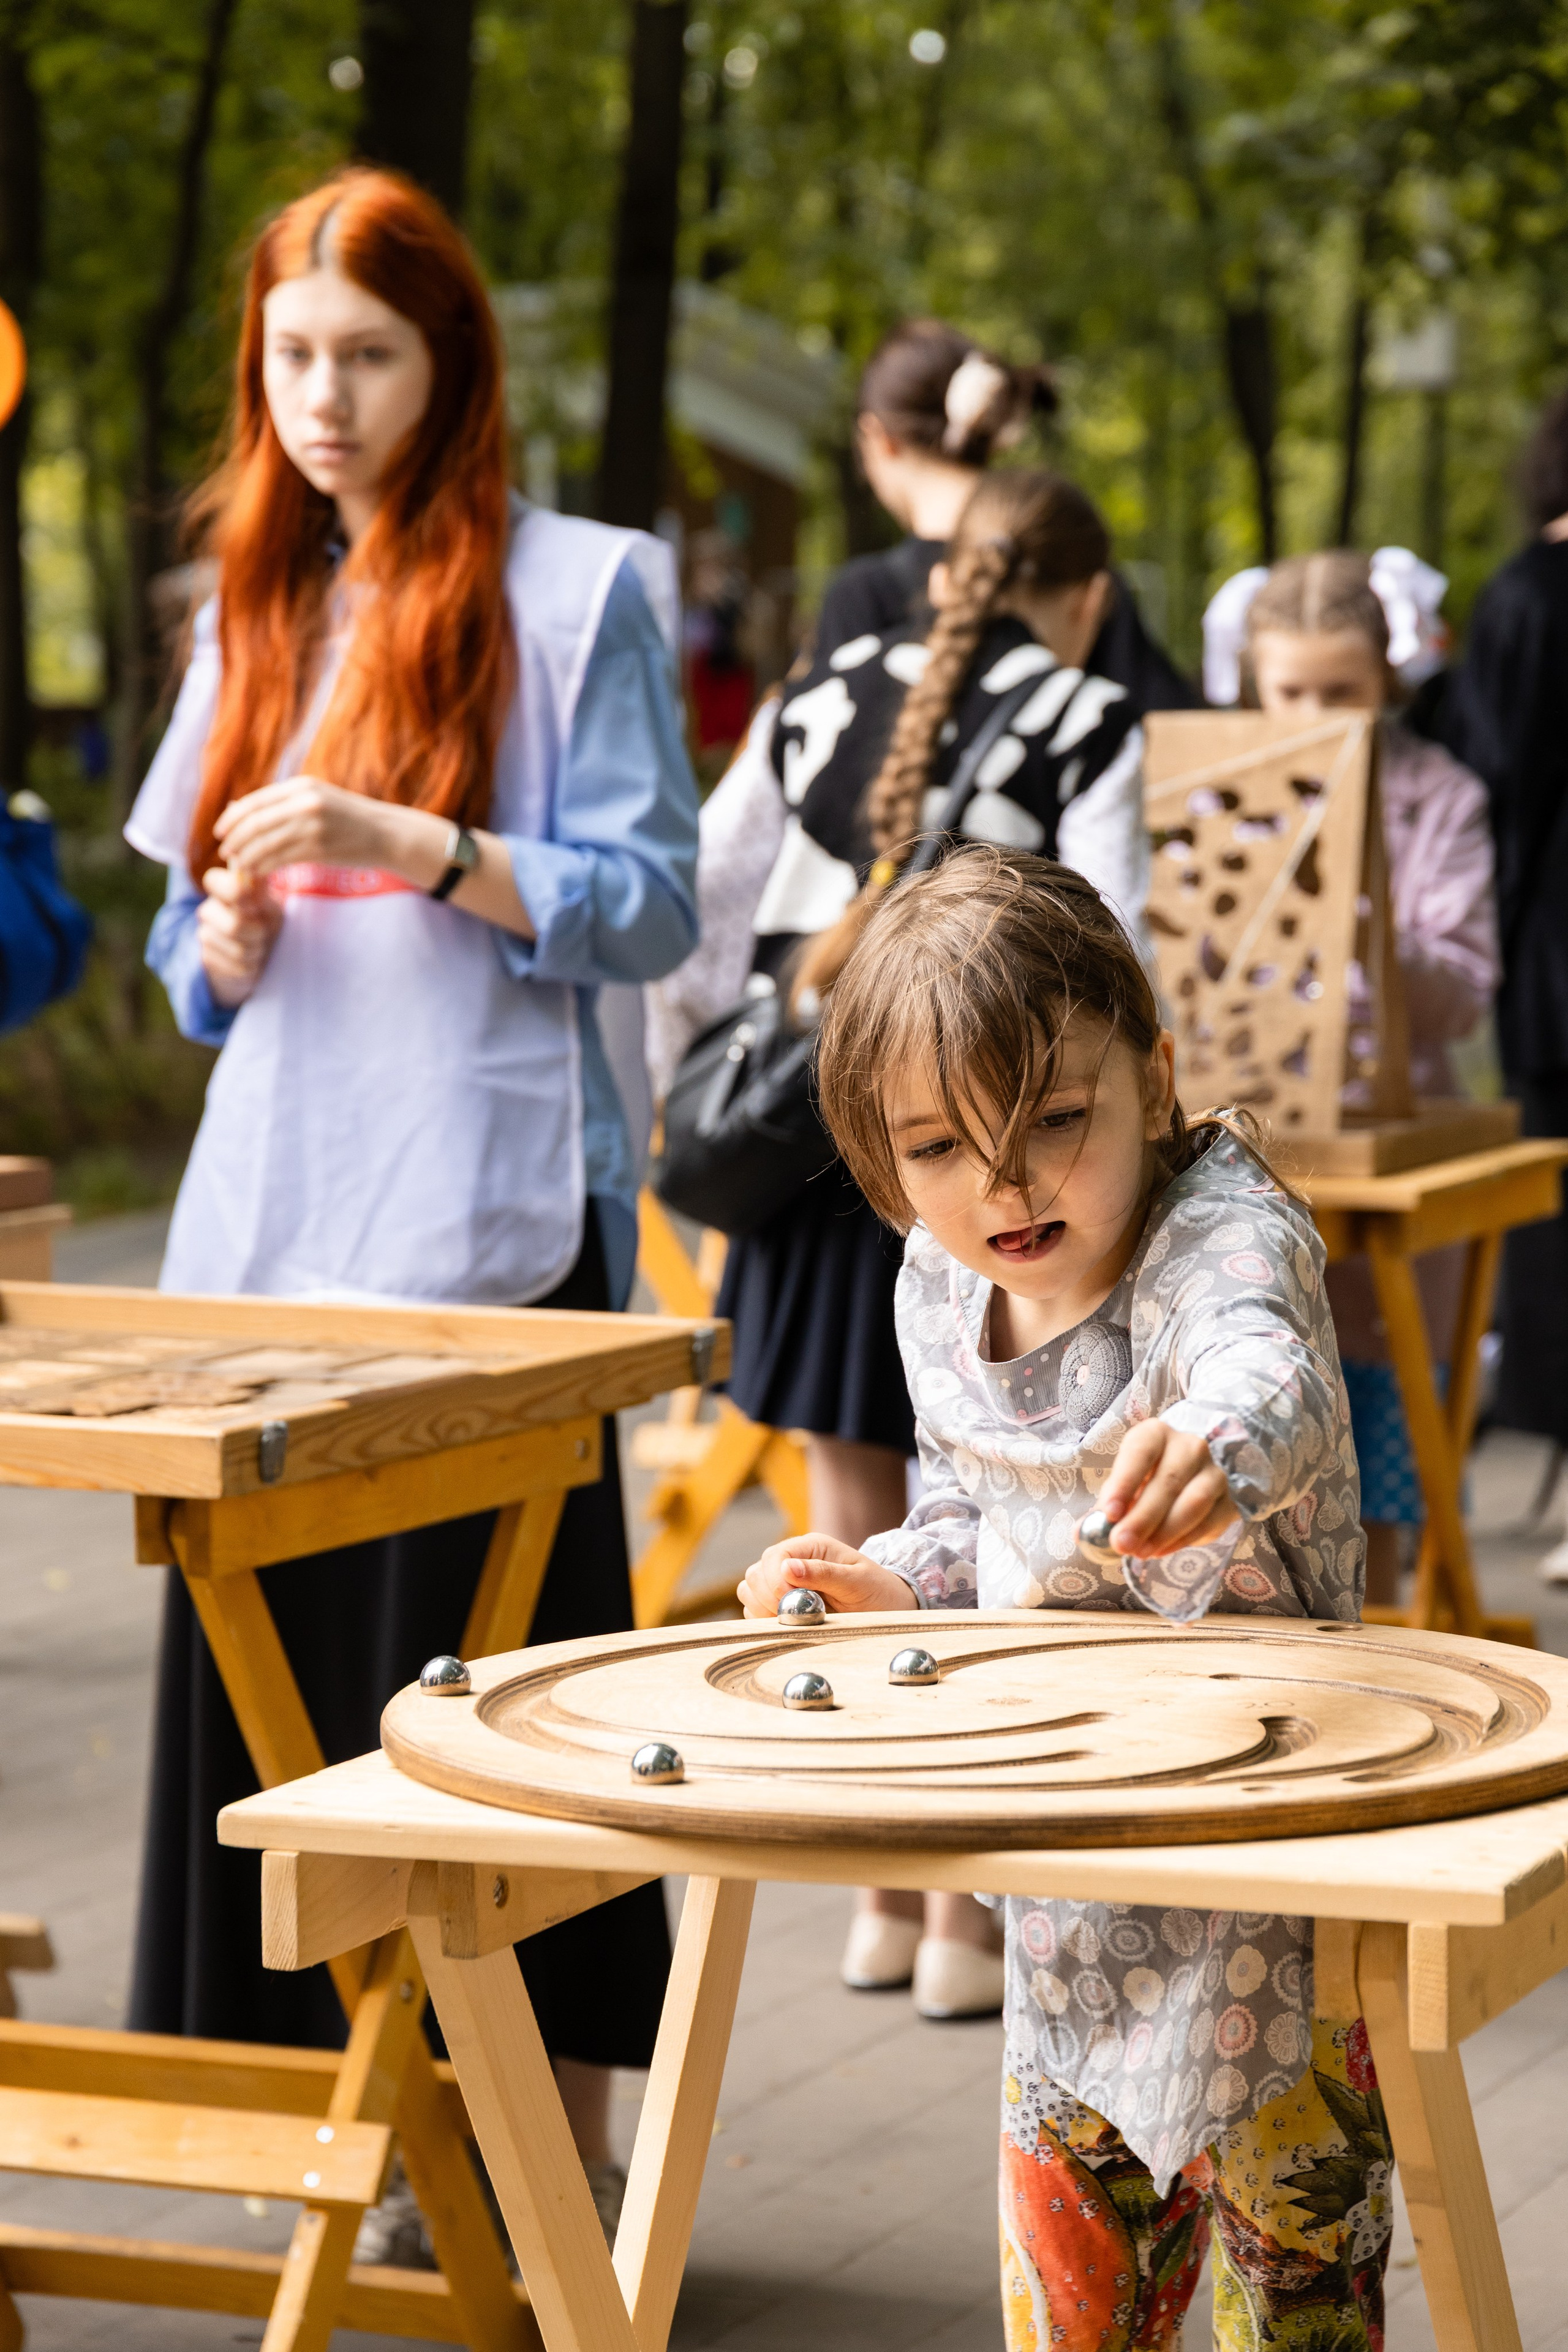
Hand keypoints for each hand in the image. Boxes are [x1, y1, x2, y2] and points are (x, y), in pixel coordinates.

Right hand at [197, 865, 282, 1006]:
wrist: (257, 955)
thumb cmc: (266, 923)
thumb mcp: (271, 907)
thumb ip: (261, 895)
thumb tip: (250, 881)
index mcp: (223, 890)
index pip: (213, 880)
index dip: (234, 890)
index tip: (253, 902)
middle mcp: (209, 910)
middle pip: (234, 926)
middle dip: (257, 933)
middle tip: (263, 932)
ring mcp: (205, 935)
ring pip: (239, 950)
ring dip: (257, 951)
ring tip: (256, 945)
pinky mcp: (206, 959)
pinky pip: (238, 967)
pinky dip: (252, 966)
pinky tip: (249, 960)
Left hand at [213, 775, 398, 877]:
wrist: (385, 834)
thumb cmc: (347, 819)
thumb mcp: (315, 800)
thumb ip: (281, 804)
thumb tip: (237, 809)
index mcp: (300, 787)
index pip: (254, 802)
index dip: (231, 819)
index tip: (219, 833)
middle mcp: (305, 803)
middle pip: (256, 823)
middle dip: (235, 840)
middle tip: (226, 853)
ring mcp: (314, 826)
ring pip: (266, 844)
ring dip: (247, 858)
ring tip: (240, 866)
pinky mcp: (321, 849)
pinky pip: (282, 860)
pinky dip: (265, 867)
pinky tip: (258, 872)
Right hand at [736, 1531, 916, 1618]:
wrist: (890, 1606)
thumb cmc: (878, 1590)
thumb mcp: (857, 1580)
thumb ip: (824, 1573)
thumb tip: (788, 1567)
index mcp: (811, 1547)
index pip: (774, 1556)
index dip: (775, 1580)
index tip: (791, 1601)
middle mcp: (793, 1561)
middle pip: (756, 1573)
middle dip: (768, 1597)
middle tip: (794, 1614)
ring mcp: (784, 1581)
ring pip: (750, 1590)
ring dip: (762, 1608)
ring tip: (792, 1619)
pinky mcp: (781, 1602)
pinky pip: (755, 1609)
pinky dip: (763, 1619)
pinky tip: (787, 1624)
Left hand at [1097, 1421, 1237, 1558]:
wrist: (1194, 1473)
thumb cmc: (1148, 1476)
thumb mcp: (1125, 1481)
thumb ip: (1106, 1505)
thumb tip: (1082, 1534)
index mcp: (1155, 1434)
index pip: (1141, 1452)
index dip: (1125, 1481)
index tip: (1109, 1512)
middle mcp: (1189, 1446)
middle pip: (1168, 1481)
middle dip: (1142, 1517)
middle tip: (1121, 1544)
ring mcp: (1214, 1472)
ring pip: (1194, 1502)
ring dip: (1165, 1532)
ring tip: (1140, 1552)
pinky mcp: (1229, 1500)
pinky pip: (1209, 1522)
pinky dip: (1183, 1540)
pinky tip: (1160, 1551)